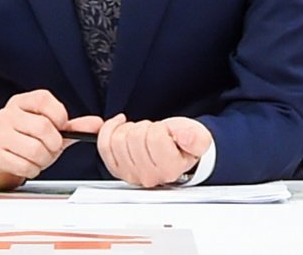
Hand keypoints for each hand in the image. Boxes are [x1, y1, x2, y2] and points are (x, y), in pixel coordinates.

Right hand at [0, 89, 101, 189]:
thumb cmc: (26, 140)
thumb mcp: (49, 129)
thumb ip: (73, 126)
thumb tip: (97, 124)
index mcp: (22, 102)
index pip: (43, 99)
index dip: (58, 115)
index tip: (61, 127)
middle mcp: (8, 114)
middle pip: (42, 127)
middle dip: (54, 144)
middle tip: (52, 148)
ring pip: (35, 149)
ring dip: (44, 159)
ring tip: (40, 157)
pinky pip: (24, 165)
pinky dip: (33, 170)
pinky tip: (29, 165)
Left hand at [97, 114, 212, 187]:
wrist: (174, 154)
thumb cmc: (184, 145)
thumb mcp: (199, 138)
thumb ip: (196, 139)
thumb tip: (185, 137)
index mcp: (169, 169)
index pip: (155, 138)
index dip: (160, 127)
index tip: (166, 132)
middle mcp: (148, 177)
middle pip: (133, 137)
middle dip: (143, 127)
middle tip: (153, 132)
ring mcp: (130, 174)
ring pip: (117, 140)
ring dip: (128, 129)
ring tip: (141, 132)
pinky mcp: (116, 169)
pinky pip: (103, 145)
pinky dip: (108, 129)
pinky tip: (120, 125)